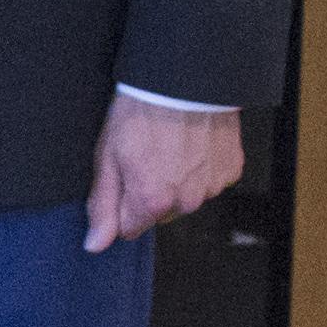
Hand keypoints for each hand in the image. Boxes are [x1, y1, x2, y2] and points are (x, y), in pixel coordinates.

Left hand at [85, 94, 241, 252]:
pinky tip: (189, 144)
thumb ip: (103, 206)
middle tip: (143, 156)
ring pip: (185, 197)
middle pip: (158, 213)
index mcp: (153, 201)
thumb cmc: (142, 114)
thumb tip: (96, 244)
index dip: (120, 204)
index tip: (120, 177)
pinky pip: (208, 180)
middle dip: (147, 192)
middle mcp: (187, 201)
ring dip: (176, 180)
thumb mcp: (107, 158)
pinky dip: (199, 168)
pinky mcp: (230, 170)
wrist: (185, 82)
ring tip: (167, 146)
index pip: (129, 229)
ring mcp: (212, 187)